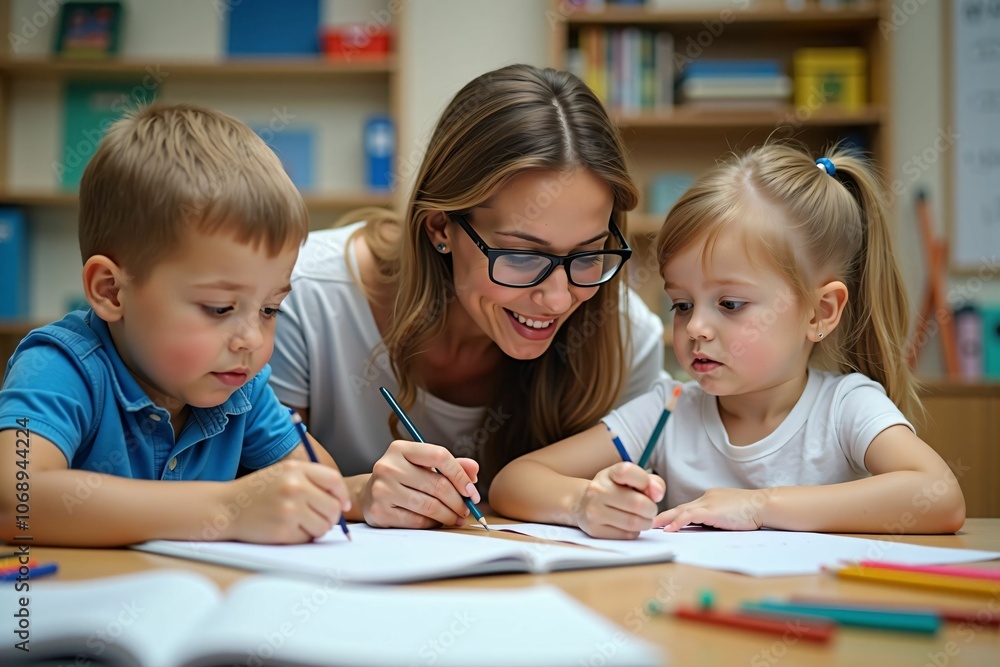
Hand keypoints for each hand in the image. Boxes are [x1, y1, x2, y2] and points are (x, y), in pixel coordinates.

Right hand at [225, 460, 351, 543]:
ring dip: (317, 528)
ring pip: (324, 526)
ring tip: (300, 522)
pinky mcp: (283, 531)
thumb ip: (312, 480)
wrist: (227, 507)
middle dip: (330, 516)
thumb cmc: (259, 491)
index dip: (342, 495)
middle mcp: (294, 487)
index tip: (342, 504)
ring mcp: (289, 510)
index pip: (334, 480)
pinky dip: (302, 537)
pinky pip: (308, 538)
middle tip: (317, 517)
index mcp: (295, 469)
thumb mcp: (283, 473)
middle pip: (333, 507)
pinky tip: (287, 529)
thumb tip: (342, 502)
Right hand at [361, 440, 480, 528]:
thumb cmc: (402, 477)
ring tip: (457, 518)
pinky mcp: (379, 511)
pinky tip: (438, 522)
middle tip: (467, 510)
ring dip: (449, 515)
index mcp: (400, 448)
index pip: (439, 456)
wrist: (368, 494)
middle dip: (459, 501)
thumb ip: (450, 465)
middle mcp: (388, 466)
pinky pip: (417, 521)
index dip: (461, 475)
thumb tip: (474, 470)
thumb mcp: (423, 465)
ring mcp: (382, 489)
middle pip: (437, 485)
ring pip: (429, 506)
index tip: (472, 491)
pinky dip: (433, 523)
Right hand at [573, 462, 664, 538]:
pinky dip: (634, 532)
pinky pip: (626, 535)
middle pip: (638, 504)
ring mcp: (594, 511)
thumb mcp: (630, 479)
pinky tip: (629, 526)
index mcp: (609, 474)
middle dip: (651, 509)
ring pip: (633, 523)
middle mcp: (598, 490)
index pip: (628, 471)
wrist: (582, 504)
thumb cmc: (614, 490)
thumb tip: (657, 494)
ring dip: (645, 523)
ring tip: (642, 518)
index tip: (650, 491)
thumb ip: (651, 482)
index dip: (646, 483)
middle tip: (649, 510)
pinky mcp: (594, 530)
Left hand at [654, 487, 767, 531]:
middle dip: (664, 516)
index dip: (674, 515)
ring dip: (665, 519)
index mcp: (710, 498)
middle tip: (649, 522)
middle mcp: (706, 498)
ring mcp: (708, 503)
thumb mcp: (730, 514)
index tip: (662, 521)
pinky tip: (669, 530)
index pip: (688, 507)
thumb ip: (717, 519)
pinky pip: (689, 516)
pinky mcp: (711, 510)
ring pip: (681, 510)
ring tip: (652, 526)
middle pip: (680, 507)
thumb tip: (706, 529)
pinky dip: (677, 522)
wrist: (764, 505)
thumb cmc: (752, 512)